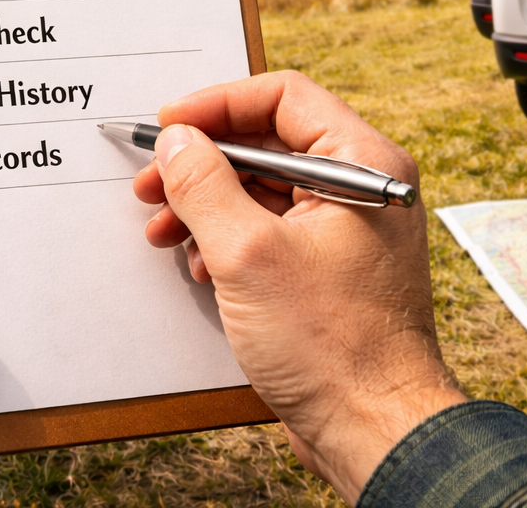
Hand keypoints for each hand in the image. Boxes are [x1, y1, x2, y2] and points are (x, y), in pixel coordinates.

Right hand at [133, 71, 464, 503]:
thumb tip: (177, 141)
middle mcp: (364, 187)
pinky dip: (230, 240)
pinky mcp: (331, 268)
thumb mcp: (247, 254)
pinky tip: (199, 268)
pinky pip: (273, 230)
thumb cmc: (333, 347)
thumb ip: (204, 186)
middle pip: (270, 143)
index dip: (218, 105)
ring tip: (163, 231)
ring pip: (265, 190)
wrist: (374, 429)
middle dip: (203, 163)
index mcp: (364, 164)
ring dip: (208, 205)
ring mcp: (349, 229)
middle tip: (152, 183)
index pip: (284, 96)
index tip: (169, 125)